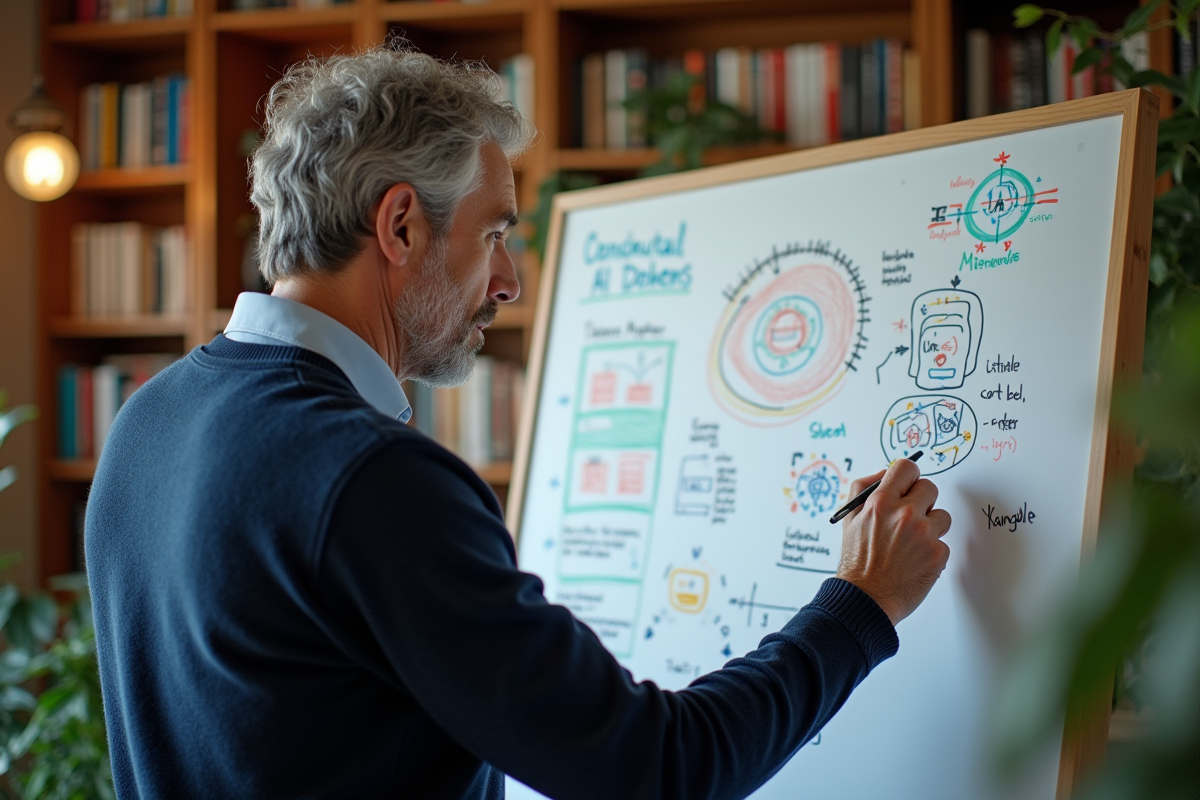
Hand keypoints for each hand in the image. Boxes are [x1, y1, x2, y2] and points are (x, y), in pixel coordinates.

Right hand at [834, 459, 951, 625]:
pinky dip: (932, 551)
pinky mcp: (938, 554)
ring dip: (931, 526)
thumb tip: (883, 473)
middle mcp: (904, 515)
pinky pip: (943, 542)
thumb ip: (864, 490)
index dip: (908, 475)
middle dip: (922, 500)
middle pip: (930, 487)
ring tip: (912, 544)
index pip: (906, 468)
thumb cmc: (857, 562)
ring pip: (942, 516)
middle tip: (910, 517)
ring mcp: (924, 534)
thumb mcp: (849, 519)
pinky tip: (915, 561)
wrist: (865, 599)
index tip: (908, 484)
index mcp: (881, 503)